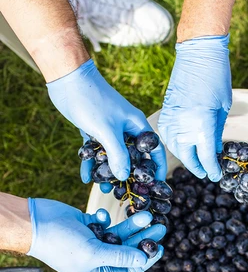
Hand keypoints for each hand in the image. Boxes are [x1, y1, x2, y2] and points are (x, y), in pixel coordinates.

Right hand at [27, 199, 164, 271]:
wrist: (33, 222)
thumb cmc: (61, 243)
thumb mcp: (94, 253)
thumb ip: (121, 256)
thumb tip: (145, 259)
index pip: (129, 269)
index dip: (146, 259)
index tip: (161, 247)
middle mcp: (97, 259)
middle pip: (128, 249)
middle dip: (144, 238)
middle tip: (162, 227)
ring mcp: (93, 241)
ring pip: (120, 234)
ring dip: (133, 225)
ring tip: (148, 215)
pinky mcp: (88, 225)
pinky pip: (105, 222)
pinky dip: (105, 218)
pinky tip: (100, 217)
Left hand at [47, 59, 166, 183]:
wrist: (67, 79)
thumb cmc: (92, 101)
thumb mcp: (107, 131)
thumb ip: (118, 155)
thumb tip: (124, 177)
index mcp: (137, 126)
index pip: (154, 151)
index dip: (157, 169)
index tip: (156, 186)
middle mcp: (127, 130)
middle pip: (134, 157)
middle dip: (129, 176)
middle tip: (124, 192)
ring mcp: (110, 130)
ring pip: (114, 157)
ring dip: (108, 172)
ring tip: (103, 188)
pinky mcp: (94, 131)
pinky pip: (96, 153)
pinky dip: (92, 164)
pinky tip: (86, 177)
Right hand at [158, 35, 231, 181]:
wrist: (197, 53)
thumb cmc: (217, 78)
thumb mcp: (222, 110)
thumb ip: (216, 133)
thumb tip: (214, 151)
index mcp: (201, 126)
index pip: (206, 158)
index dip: (212, 170)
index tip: (217, 176)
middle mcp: (183, 127)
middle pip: (188, 158)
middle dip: (198, 168)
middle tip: (206, 173)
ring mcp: (170, 120)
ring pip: (175, 150)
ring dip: (186, 158)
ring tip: (196, 162)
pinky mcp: (164, 114)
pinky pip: (166, 138)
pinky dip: (175, 145)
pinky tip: (183, 147)